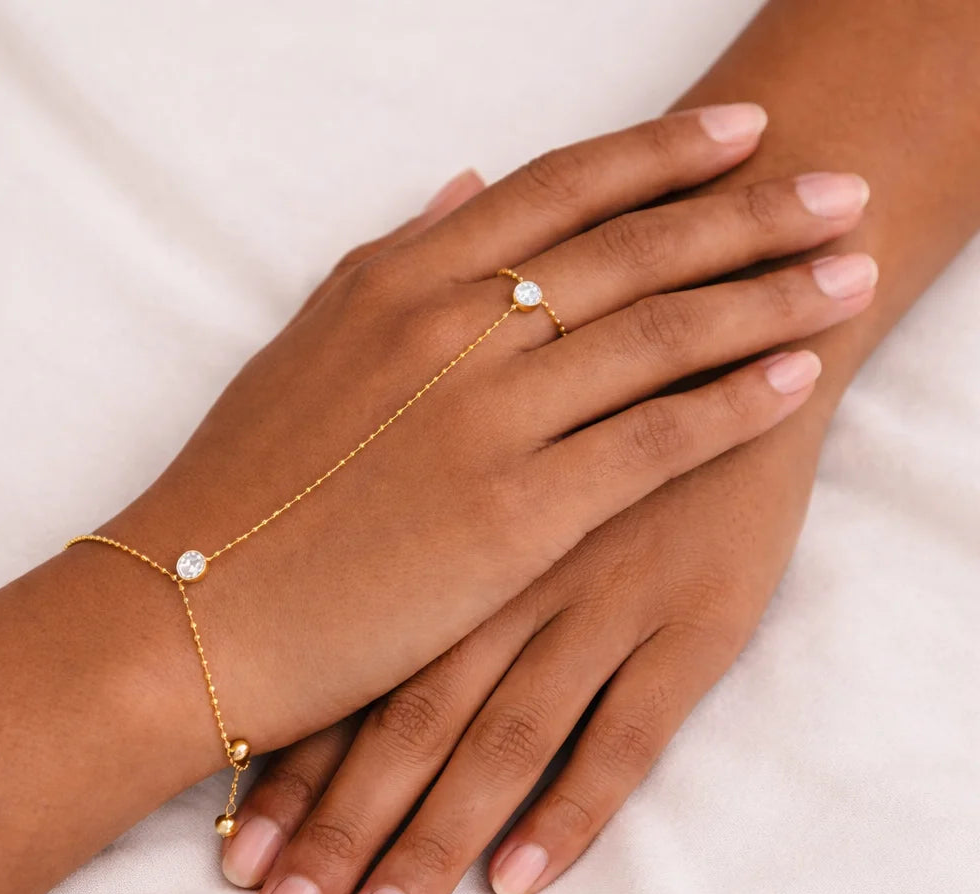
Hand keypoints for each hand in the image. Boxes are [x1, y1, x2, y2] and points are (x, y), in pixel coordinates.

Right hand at [99, 105, 870, 763]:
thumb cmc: (244, 484)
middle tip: (838, 193)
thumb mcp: (309, 344)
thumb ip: (392, 258)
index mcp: (400, 279)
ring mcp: (488, 419)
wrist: (194, 610)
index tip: (742, 135)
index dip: (662, 155)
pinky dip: (732, 405)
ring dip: (768, 299)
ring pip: (660, 335)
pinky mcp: (516, 516)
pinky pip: (651, 441)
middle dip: (750, 214)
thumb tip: (462, 185)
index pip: (561, 191)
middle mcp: (452, 328)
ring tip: (846, 275)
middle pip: (634, 250)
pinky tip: (795, 377)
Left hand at [219, 374, 839, 893]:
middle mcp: (508, 573)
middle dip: (337, 829)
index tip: (232, 853)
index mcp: (448, 525)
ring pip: (500, 741)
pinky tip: (519, 878)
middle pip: (405, 719)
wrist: (730, 338)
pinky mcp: (687, 620)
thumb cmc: (595, 379)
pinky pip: (624, 735)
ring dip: (432, 842)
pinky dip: (570, 811)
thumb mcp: (486, 411)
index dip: (293, 762)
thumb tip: (317, 566)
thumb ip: (411, 484)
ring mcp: (597, 598)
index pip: (354, 663)